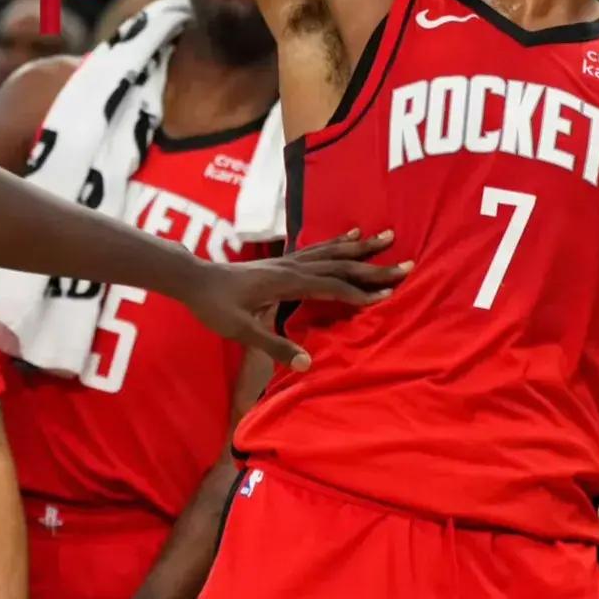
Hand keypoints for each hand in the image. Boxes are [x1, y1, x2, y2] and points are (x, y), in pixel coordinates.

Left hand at [183, 229, 411, 366]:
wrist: (193, 279)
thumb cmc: (214, 307)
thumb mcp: (240, 331)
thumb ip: (274, 345)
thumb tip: (306, 364)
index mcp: (286, 283)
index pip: (332, 286)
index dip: (359, 292)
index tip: (387, 296)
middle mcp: (292, 267)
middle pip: (340, 264)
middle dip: (373, 265)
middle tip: (405, 264)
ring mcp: (288, 260)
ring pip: (332, 251)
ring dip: (362, 247)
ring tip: (388, 237)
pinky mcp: (284, 261)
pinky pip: (318, 248)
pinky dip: (339, 241)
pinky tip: (352, 234)